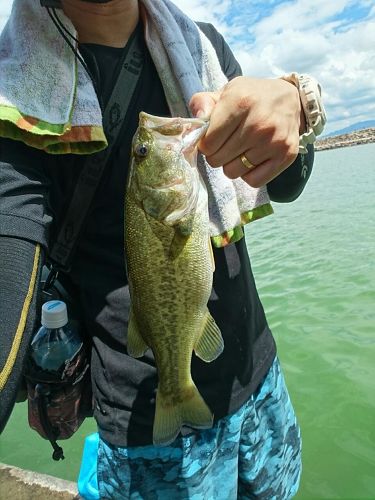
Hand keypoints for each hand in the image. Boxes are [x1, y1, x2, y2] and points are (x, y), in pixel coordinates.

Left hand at [189, 76, 303, 187]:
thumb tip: (194, 130)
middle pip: (217, 160)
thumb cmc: (252, 98)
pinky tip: (253, 158)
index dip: (205, 143)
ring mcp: (273, 141)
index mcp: (240, 102)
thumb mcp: (226, 92)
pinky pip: (253, 181)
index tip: (213, 138)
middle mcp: (258, 123)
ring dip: (232, 164)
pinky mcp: (285, 156)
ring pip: (233, 172)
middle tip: (227, 143)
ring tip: (241, 150)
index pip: (208, 143)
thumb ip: (201, 104)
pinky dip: (249, 174)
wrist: (291, 99)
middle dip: (217, 154)